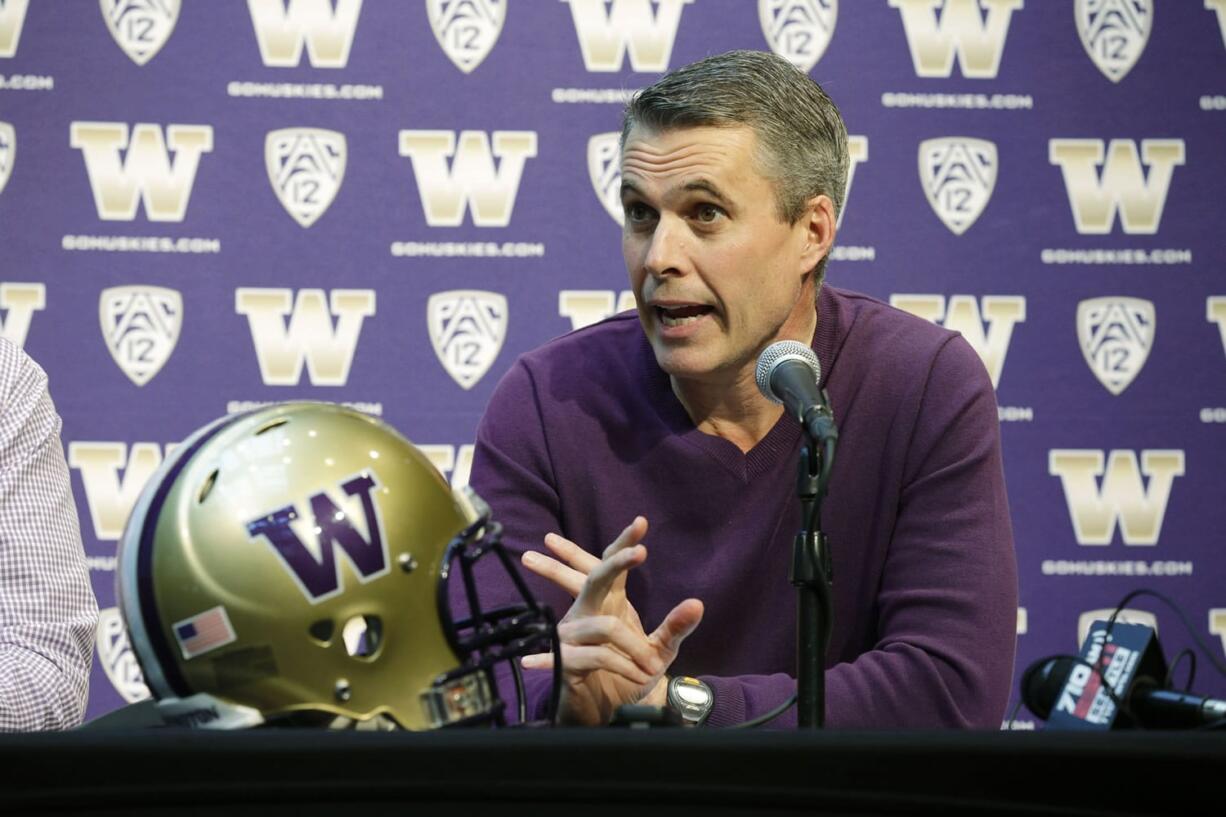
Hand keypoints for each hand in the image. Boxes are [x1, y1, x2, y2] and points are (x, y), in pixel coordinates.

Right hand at [519, 516, 703, 725]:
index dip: (624, 543)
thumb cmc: (633, 672)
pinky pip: (588, 659)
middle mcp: (588, 612)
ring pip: (606, 628)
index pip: (611, 565)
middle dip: (616, 564)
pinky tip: (530, 662)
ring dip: (635, 651)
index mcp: (610, 602)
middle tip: (639, 552)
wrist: (615, 709)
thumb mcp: (661, 650)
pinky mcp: (565, 662)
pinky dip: (558, 661)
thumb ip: (675, 627)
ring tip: (652, 670)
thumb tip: (696, 603)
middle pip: (594, 578)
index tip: (640, 522)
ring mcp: (573, 635)